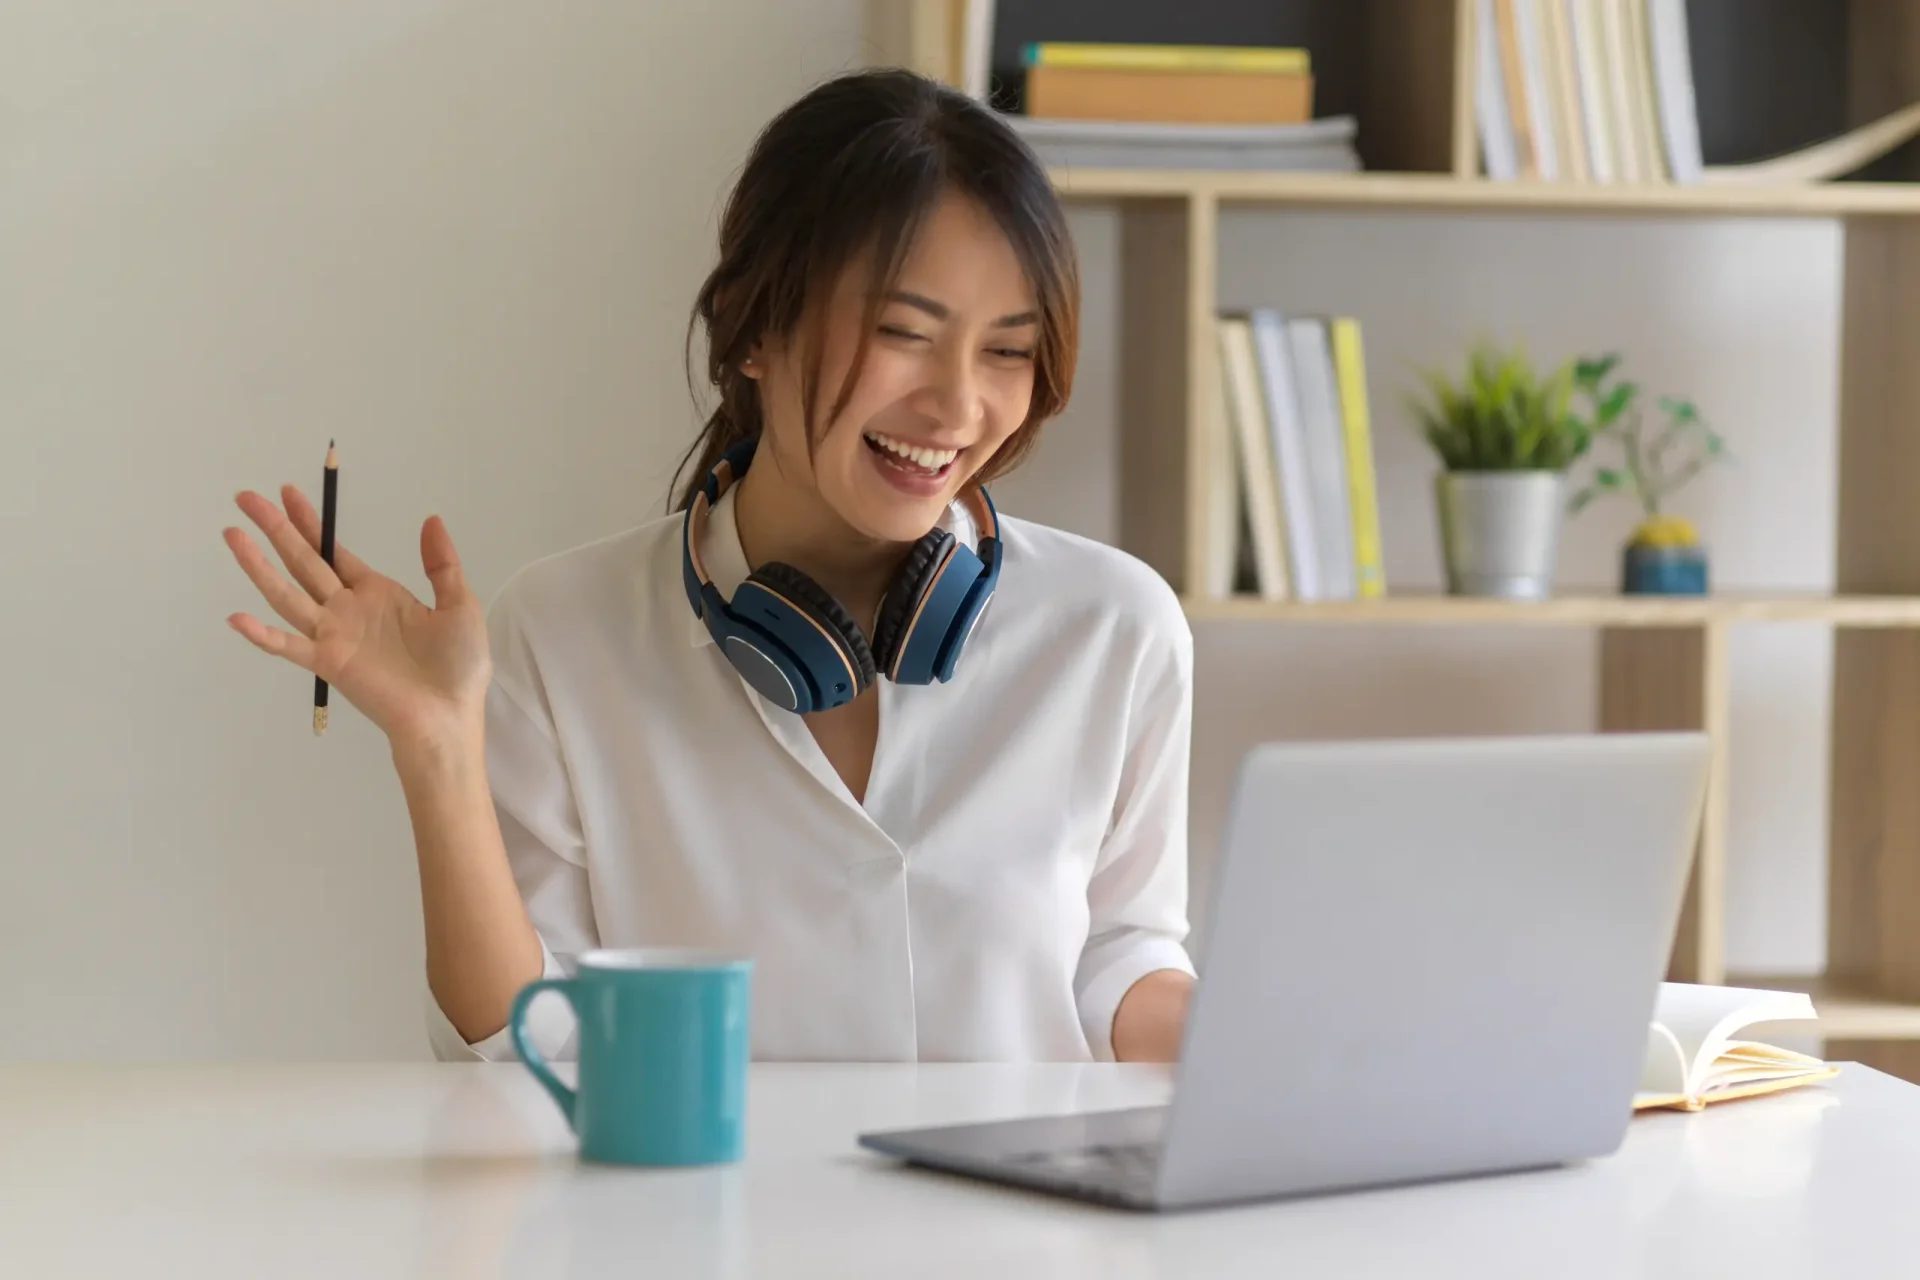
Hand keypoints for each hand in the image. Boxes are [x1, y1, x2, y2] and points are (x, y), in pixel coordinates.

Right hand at [223, 486, 490, 751]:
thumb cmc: (458, 666)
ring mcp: (334, 636)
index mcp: (376, 594)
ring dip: (258, 566)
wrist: (450, 715)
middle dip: (276, 529)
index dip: (311, 522)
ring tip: (233, 535)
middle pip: (303, 562)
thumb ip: (441, 564)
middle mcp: (347, 610)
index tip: (288, 492)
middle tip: (246, 497)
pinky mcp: (329, 663)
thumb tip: (431, 518)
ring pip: (286, 593)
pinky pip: (289, 647)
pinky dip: (262, 635)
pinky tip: (236, 618)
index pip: (333, 551)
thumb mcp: (459, 604)